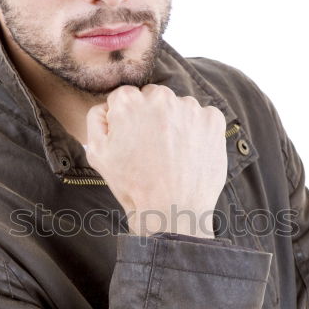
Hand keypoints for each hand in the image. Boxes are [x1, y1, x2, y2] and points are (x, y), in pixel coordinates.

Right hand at [85, 84, 227, 236]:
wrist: (172, 211)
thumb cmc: (133, 185)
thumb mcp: (97, 154)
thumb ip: (96, 119)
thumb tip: (108, 105)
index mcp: (128, 101)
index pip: (125, 97)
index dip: (126, 120)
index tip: (132, 139)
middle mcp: (160, 97)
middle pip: (153, 98)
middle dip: (151, 117)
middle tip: (152, 148)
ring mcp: (190, 108)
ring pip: (179, 107)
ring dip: (176, 123)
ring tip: (172, 155)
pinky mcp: (212, 121)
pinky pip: (203, 117)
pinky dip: (198, 131)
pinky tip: (190, 153)